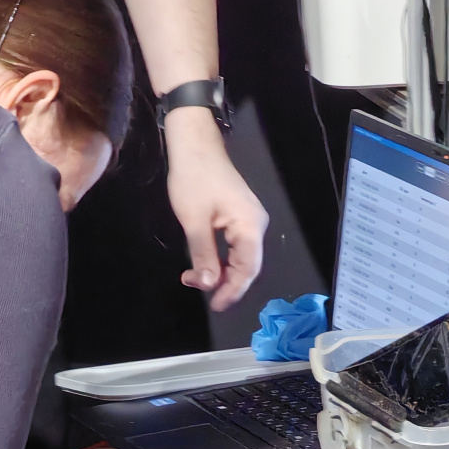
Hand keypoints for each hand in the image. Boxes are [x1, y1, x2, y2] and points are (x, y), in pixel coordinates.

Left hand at [164, 107, 268, 311]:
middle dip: (226, 284)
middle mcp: (255, 225)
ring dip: (221, 273)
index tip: (216, 305)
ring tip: (199, 281)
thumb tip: (208, 285)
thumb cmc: (194, 178)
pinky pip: (234, 247)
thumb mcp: (195, 221)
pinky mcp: (238, 217)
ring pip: (239, 258)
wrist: (193, 144)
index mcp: (250, 225)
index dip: (233, 290)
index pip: (247, 268)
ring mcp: (248, 221)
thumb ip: (203, 255)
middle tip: (205, 297)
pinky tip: (205, 266)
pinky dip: (220, 260)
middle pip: (247, 266)